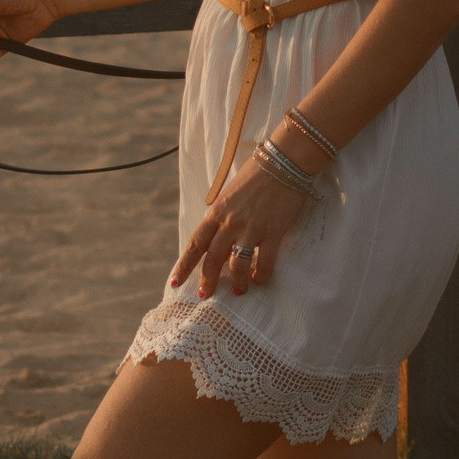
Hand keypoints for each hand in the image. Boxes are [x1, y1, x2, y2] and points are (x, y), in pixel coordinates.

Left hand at [170, 156, 314, 296]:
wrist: (283, 162)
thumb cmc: (256, 174)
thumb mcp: (230, 193)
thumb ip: (222, 214)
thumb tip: (218, 236)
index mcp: (216, 211)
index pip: (195, 244)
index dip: (184, 265)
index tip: (175, 282)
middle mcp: (230, 222)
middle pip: (212, 259)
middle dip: (206, 280)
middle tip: (204, 295)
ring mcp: (251, 228)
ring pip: (236, 264)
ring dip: (236, 281)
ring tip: (237, 290)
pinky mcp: (273, 232)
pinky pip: (264, 262)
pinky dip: (260, 276)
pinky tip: (259, 280)